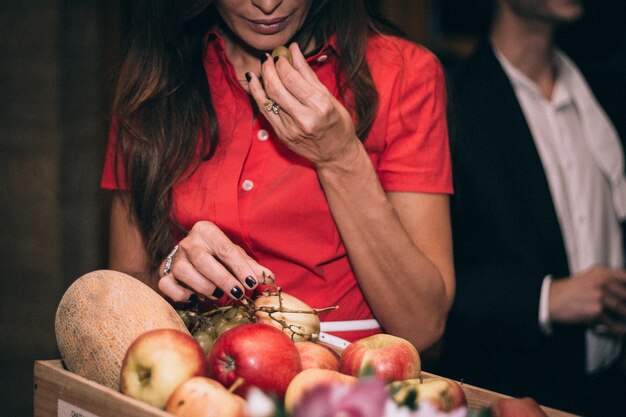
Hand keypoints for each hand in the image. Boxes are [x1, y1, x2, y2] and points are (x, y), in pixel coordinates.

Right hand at [157, 221, 273, 302]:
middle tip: (238, 293)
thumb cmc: (218, 256)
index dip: (240, 268)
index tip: (252, 283)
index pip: (226, 249)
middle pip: (203, 261)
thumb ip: (251, 267)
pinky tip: (193, 297)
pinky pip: (167, 285)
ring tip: (218, 294)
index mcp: (207, 231)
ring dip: (204, 287)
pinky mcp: (163, 273)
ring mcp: (174, 257)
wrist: (192, 255)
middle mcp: (188, 242)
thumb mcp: (236, 256)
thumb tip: (269, 278)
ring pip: (184, 272)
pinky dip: (181, 294)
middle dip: (223, 280)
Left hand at [247, 43, 360, 167]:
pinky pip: (265, 111)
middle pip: (276, 87)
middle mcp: (304, 118)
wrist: (336, 154)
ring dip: (261, 79)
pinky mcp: (281, 135)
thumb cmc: (337, 124)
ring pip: (267, 99)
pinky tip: (254, 82)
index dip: (281, 63)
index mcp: (319, 105)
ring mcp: (290, 129)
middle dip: (269, 69)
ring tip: (262, 67)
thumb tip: (293, 50)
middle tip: (268, 58)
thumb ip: (307, 73)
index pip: (291, 78)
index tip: (280, 54)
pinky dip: (258, 95)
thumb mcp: (328, 96)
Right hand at [549, 265, 625, 335]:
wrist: (551, 299)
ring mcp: (599, 296)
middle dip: (625, 307)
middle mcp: (602, 281)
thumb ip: (607, 279)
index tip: (625, 298)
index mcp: (601, 272)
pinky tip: (620, 329)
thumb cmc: (570, 290)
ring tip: (623, 321)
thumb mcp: (588, 277)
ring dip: (624, 318)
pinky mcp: (596, 310)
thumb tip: (624, 291)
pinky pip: (614, 323)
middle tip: (624, 312)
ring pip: (623, 310)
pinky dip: (618, 328)